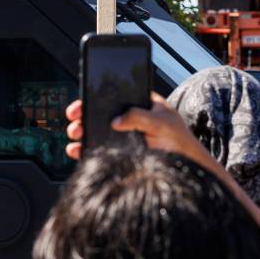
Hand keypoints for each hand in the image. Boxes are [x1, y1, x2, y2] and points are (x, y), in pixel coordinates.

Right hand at [65, 94, 211, 163]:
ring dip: (80, 131)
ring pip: (93, 130)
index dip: (94, 95)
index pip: (112, 94)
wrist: (183, 164)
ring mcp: (120, 135)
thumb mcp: (162, 121)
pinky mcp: (117, 152)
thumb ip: (140, 117)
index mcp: (137, 103)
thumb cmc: (178, 139)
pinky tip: (78, 150)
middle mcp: (125, 118)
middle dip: (82, 114)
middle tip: (76, 117)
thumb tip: (117, 121)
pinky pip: (96, 149)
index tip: (83, 100)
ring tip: (76, 134)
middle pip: (97, 112)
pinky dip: (84, 150)